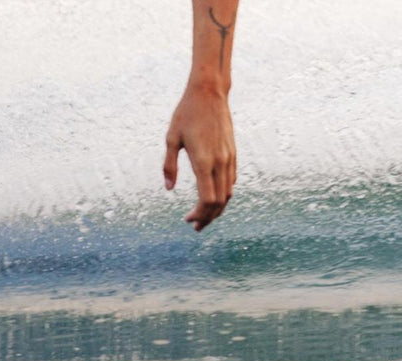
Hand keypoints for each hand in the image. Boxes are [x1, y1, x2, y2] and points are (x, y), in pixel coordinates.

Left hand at [163, 85, 236, 230]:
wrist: (210, 93)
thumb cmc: (186, 114)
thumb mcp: (171, 139)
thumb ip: (169, 165)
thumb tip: (168, 189)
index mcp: (203, 161)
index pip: (207, 199)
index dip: (199, 215)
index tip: (188, 220)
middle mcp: (220, 162)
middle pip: (219, 201)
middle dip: (208, 217)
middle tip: (196, 226)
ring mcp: (229, 158)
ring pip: (228, 193)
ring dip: (217, 208)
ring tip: (204, 217)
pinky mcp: (232, 153)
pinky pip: (231, 180)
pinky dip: (223, 194)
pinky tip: (213, 197)